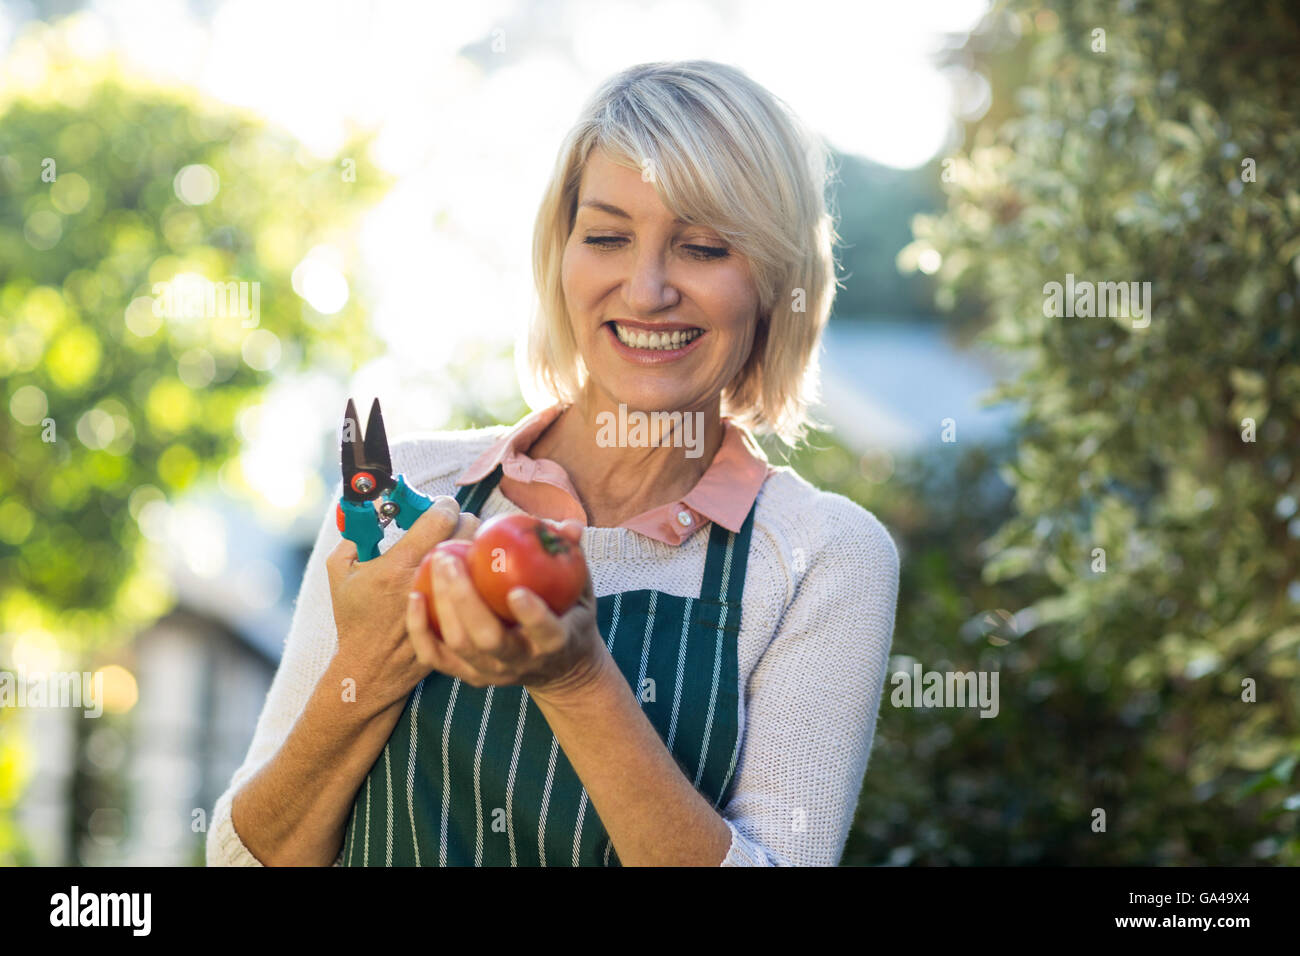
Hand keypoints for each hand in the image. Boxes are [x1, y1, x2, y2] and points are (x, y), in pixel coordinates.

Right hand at [326, 495, 480, 711]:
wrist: (369, 667)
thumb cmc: (354, 619)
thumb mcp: (339, 574)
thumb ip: (352, 536)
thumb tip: (368, 512)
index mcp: (399, 564)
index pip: (440, 518)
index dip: (444, 504)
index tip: (441, 505)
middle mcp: (427, 579)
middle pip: (468, 531)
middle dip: (464, 520)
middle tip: (455, 523)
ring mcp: (447, 599)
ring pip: (479, 556)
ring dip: (475, 545)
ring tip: (463, 547)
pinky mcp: (459, 616)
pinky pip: (483, 585)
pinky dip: (481, 573)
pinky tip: (471, 572)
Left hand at [405, 518, 607, 700]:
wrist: (559, 669)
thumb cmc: (568, 617)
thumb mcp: (581, 591)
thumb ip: (574, 558)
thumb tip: (569, 525)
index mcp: (556, 642)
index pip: (546, 633)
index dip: (532, 615)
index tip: (516, 591)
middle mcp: (521, 662)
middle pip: (488, 639)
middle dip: (465, 599)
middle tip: (450, 558)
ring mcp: (491, 672)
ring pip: (459, 645)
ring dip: (442, 604)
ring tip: (435, 563)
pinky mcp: (467, 674)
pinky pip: (435, 657)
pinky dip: (421, 629)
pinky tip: (415, 596)